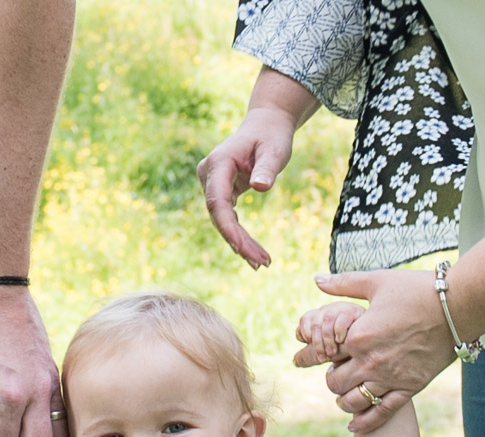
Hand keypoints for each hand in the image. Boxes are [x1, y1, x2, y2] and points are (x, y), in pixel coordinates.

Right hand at [197, 106, 295, 268]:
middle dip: (239, 242)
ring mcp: (212, 184)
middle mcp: (209, 174)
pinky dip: (240, 235)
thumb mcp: (275, 150)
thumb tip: (259, 187)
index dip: (228, 229)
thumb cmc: (271, 135)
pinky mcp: (220, 191)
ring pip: (222, 221)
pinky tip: (254, 252)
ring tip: (262, 262)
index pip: (217, 202)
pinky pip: (227, 218)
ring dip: (240, 243)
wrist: (266, 125)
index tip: (243, 249)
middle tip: (262, 263)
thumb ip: (267, 168)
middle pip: (219, 216)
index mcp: (218, 162)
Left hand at [299, 270, 456, 431]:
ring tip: (343, 397)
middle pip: (334, 382)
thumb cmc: (417, 289)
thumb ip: (344, 284)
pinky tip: (353, 425)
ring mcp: (389, 378)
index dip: (306, 356)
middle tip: (333, 374)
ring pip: (353, 402)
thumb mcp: (377, 281)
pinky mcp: (409, 388)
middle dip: (330, 378)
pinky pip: (380, 413)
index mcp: (359, 335)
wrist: (459, 306)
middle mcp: (370, 361)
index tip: (297, 359)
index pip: (321, 352)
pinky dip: (364, 422)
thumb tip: (316, 279)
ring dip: (343, 401)